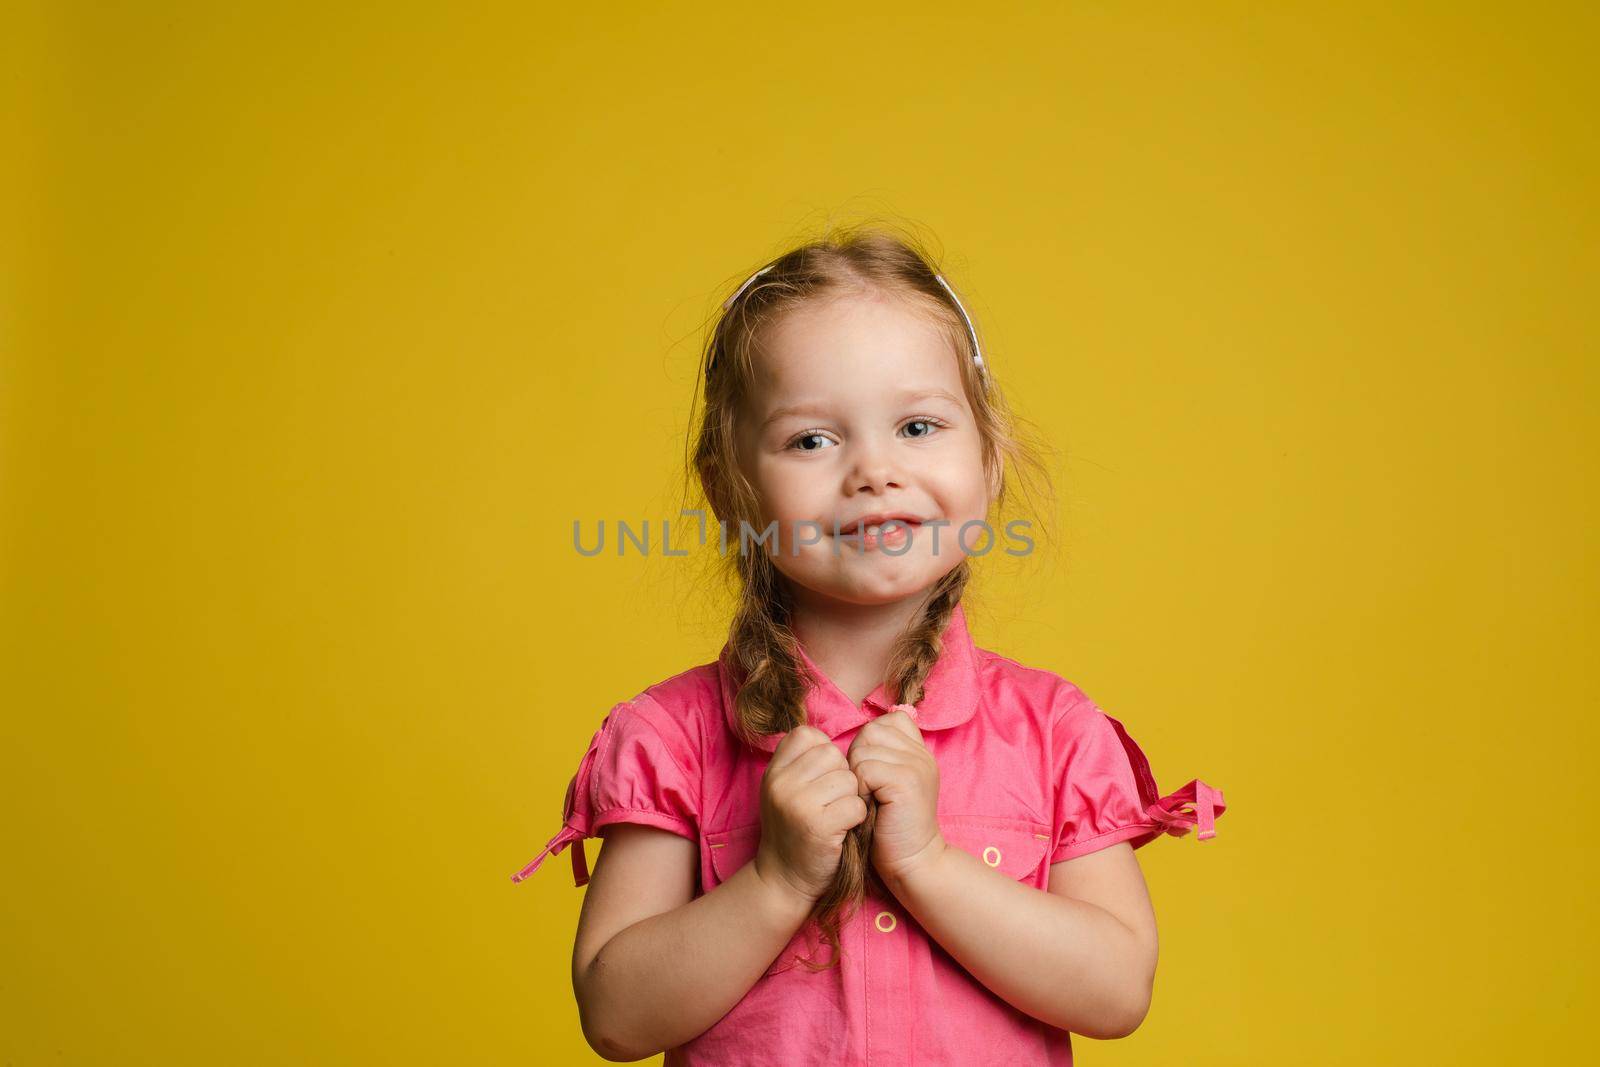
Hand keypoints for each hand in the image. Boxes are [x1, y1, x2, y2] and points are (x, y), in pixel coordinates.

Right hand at [752, 725, 870, 902]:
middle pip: (834, 755)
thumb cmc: (793, 831)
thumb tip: (835, 739)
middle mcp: (781, 783)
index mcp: (773, 770)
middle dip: (842, 777)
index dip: (824, 754)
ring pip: (849, 780)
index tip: (820, 780)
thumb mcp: (784, 790)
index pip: (809, 735)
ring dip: (851, 799)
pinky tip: (842, 830)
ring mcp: (798, 804)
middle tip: (830, 802)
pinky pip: (856, 806)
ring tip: (835, 817)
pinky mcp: (818, 826)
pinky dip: (857, 819)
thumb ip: (802, 763)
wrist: (783, 880)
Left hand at [847, 711, 947, 887]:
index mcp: (919, 751)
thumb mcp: (888, 785)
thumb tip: (847, 739)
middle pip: (870, 731)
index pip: (887, 721)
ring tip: (870, 800)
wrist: (913, 862)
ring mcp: (916, 764)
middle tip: (868, 790)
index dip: (870, 745)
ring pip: (864, 749)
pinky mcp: (906, 780)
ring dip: (857, 776)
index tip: (873, 775)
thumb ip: (880, 757)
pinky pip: (865, 768)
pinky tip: (870, 807)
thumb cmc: (890, 827)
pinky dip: (860, 789)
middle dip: (859, 759)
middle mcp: (921, 753)